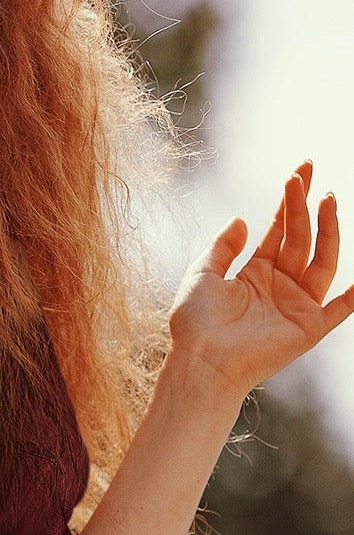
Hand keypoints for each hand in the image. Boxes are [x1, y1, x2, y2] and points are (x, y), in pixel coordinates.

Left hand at [168, 161, 353, 403]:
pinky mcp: (308, 328)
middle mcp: (280, 285)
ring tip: (325, 200)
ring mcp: (296, 305)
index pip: (279, 230)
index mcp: (255, 272)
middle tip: (306, 175)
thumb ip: (223, 247)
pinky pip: (339, 310)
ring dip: (326, 231)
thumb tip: (243, 219)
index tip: (298, 173)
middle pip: (300, 238)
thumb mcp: (201, 274)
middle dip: (304, 206)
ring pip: (321, 261)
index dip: (289, 202)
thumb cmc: (195, 322)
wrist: (200, 361)